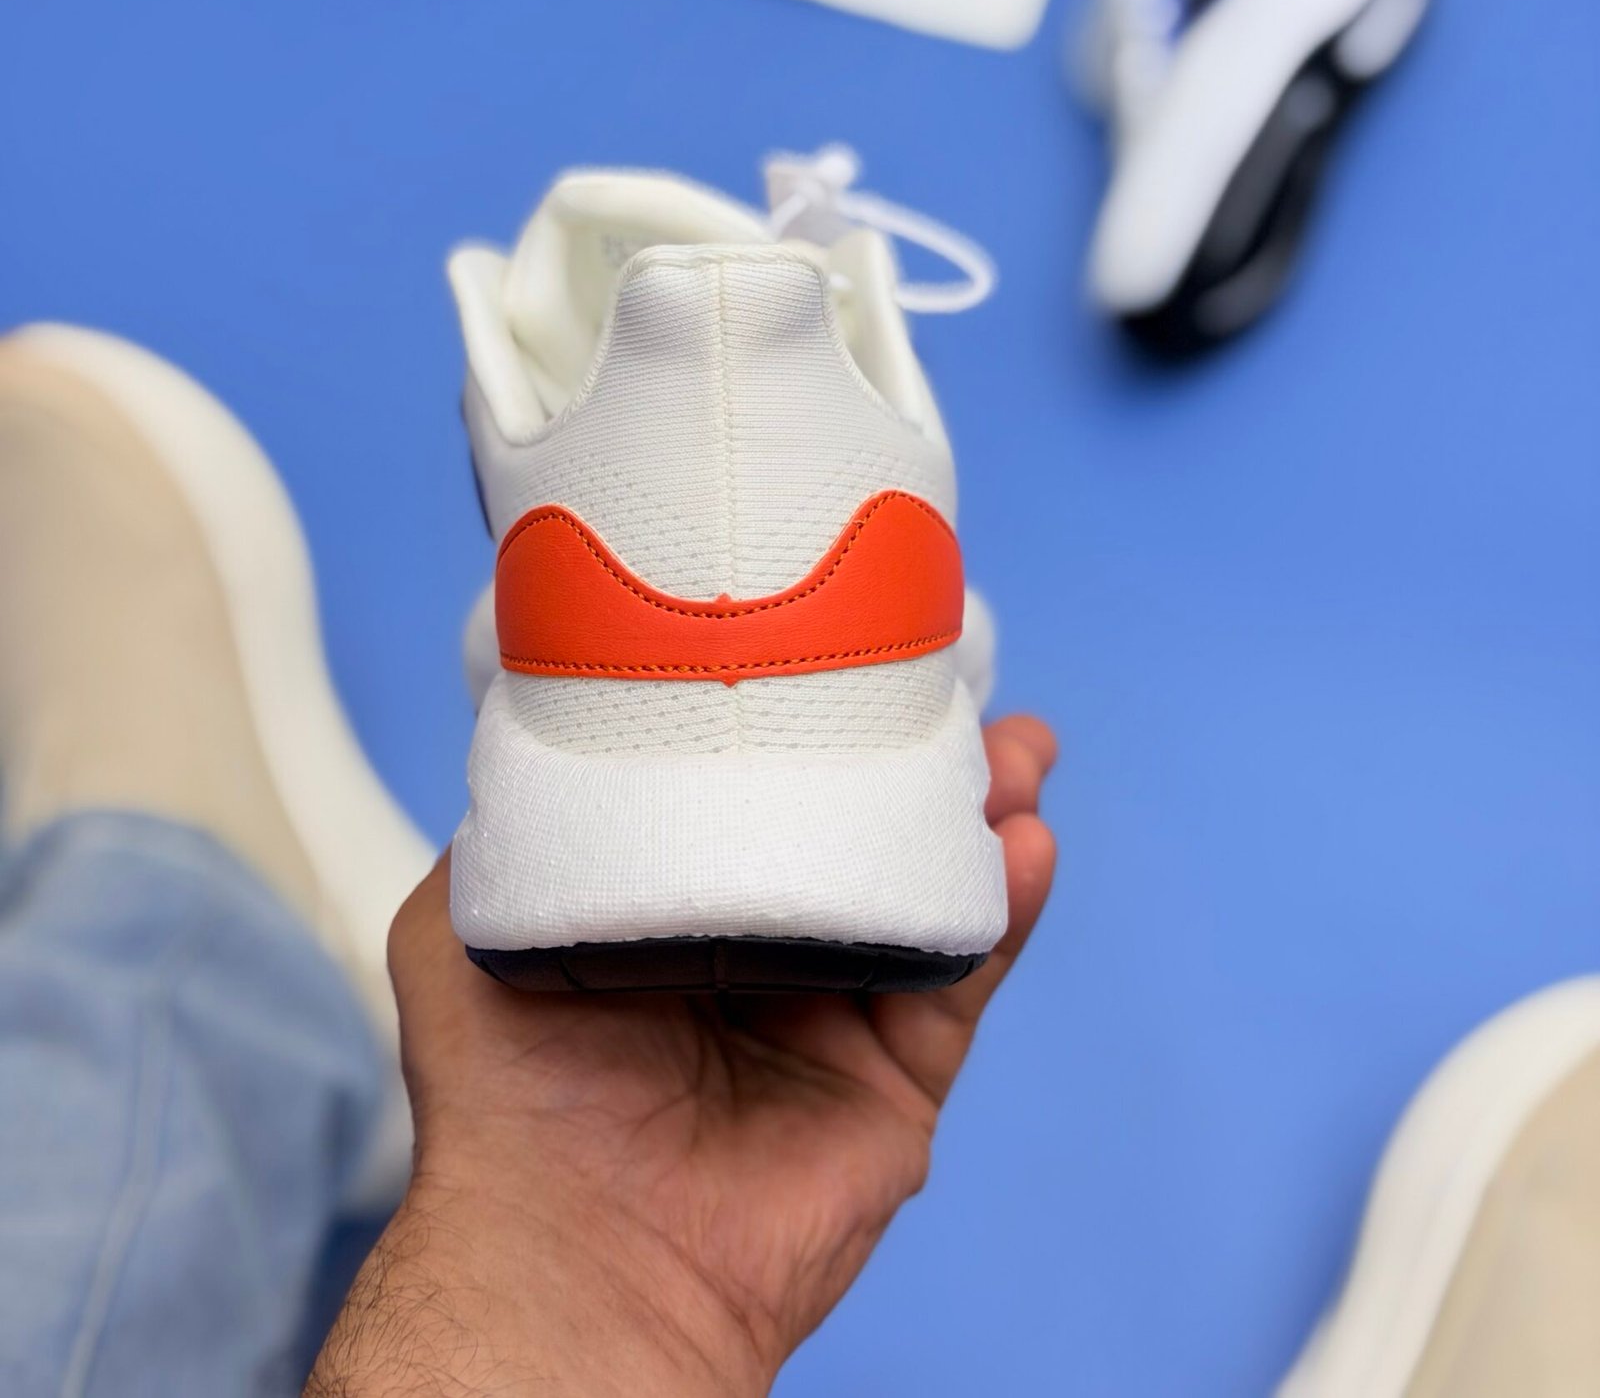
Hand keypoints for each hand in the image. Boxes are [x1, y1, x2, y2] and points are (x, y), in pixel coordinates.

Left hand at [310, 715, 1056, 1396]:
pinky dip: (1004, 911)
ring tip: (1017, 749)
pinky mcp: (895, 1084)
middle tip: (956, 692)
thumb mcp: (466, 929)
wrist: (571, 1256)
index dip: (809, 726)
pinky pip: (961, 980)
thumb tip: (533, 724)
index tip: (849, 653)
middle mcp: (763, 958)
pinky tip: (1024, 845)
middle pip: (864, 834)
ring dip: (984, 814)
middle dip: (921, 758)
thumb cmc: (504, 1102)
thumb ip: (508, 832)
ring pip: (929, 893)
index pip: (760, 799)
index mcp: (676, 915)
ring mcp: (837, 1021)